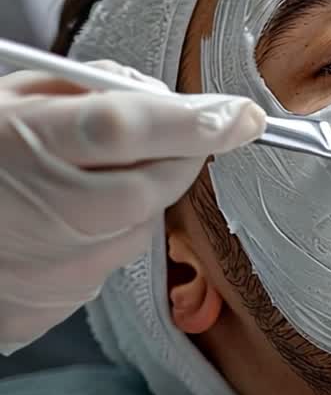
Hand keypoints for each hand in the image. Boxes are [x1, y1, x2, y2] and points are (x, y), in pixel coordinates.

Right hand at [0, 61, 264, 354]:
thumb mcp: (8, 100)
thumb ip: (85, 89)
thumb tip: (154, 92)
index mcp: (32, 143)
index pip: (131, 127)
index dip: (196, 120)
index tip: (244, 115)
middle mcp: (54, 211)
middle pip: (160, 181)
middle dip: (180, 153)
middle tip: (167, 134)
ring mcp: (58, 266)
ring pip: (142, 224)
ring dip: (135, 197)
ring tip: (79, 182)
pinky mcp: (54, 305)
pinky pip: (108, 260)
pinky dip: (100, 236)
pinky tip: (57, 224)